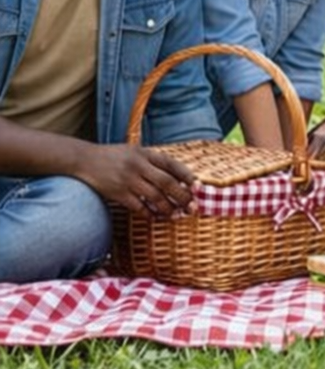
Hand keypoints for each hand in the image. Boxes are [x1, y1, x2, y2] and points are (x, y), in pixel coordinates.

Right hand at [77, 145, 196, 217]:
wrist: (83, 160)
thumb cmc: (112, 156)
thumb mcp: (134, 151)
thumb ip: (151, 161)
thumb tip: (174, 176)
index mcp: (145, 153)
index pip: (171, 164)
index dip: (186, 175)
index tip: (197, 186)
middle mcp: (138, 165)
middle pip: (167, 182)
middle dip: (182, 195)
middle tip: (192, 206)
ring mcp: (128, 179)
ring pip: (154, 196)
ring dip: (168, 207)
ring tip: (176, 215)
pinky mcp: (117, 193)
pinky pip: (137, 206)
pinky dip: (148, 213)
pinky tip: (155, 217)